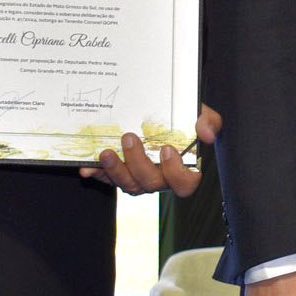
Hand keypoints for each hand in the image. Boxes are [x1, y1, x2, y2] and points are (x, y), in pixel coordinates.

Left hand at [83, 105, 221, 194]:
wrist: (159, 109)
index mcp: (183, 168)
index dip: (175, 172)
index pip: (185, 184)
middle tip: (129, 138)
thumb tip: (206, 134)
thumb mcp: (198, 113)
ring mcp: (138, 178)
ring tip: (106, 152)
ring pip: (128, 185)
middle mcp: (160, 178)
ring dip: (115, 171)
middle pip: (151, 183)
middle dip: (138, 163)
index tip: (166, 149)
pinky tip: (86, 168)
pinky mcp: (118, 173)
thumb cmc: (183, 116)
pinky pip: (107, 179)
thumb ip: (208, 121)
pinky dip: (97, 174)